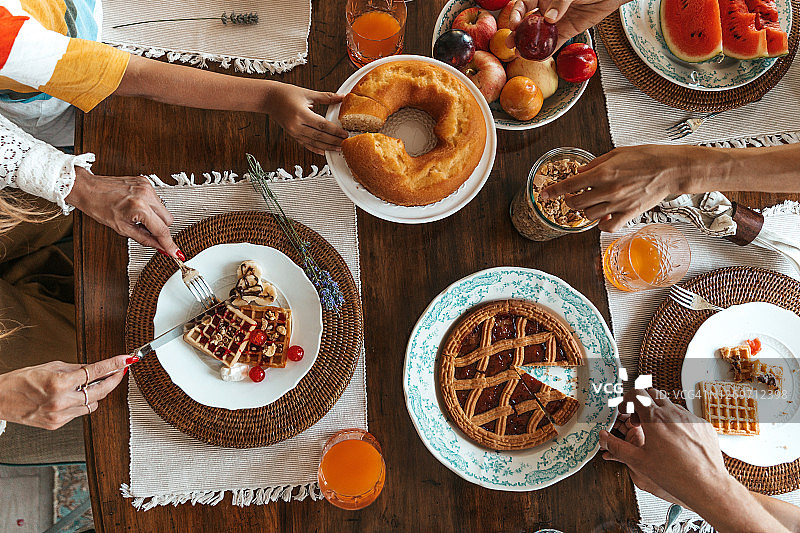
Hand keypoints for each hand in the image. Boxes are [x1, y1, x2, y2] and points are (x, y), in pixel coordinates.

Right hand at [0, 354, 132, 429]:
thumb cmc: (19, 381)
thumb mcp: (50, 367)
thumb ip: (76, 369)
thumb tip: (95, 368)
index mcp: (59, 383)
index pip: (95, 372)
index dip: (114, 365)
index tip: (126, 360)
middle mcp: (61, 402)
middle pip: (101, 391)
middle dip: (113, 380)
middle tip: (120, 371)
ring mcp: (60, 416)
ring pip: (93, 404)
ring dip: (97, 393)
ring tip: (93, 383)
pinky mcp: (57, 424)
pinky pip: (80, 412)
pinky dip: (82, 403)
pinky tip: (75, 396)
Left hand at [66, 167, 179, 255]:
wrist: (89, 189)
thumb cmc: (99, 207)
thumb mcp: (122, 229)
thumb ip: (145, 239)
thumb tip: (161, 247)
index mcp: (139, 207)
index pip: (161, 230)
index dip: (169, 244)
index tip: (176, 253)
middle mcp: (146, 194)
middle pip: (168, 220)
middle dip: (160, 228)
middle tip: (146, 230)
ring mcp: (147, 186)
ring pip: (164, 210)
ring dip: (156, 217)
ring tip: (138, 216)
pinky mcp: (146, 181)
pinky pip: (157, 200)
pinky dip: (151, 207)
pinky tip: (137, 207)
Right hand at [265, 83, 347, 154]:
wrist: (269, 99)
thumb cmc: (286, 94)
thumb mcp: (307, 93)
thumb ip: (326, 97)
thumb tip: (342, 97)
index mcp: (301, 114)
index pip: (322, 125)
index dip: (335, 131)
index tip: (345, 134)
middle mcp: (296, 125)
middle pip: (319, 136)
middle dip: (334, 141)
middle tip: (345, 144)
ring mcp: (294, 132)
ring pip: (313, 143)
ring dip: (327, 147)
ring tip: (338, 149)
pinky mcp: (292, 135)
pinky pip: (306, 144)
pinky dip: (316, 148)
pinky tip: (324, 151)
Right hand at [517, 0, 626, 47]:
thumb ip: (559, 2)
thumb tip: (549, 18)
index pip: (524, 4)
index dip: (516, 14)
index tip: (514, 24)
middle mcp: (547, 7)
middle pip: (528, 22)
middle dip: (518, 33)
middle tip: (511, 43)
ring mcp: (557, 20)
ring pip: (540, 34)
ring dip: (530, 45)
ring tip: (522, 54)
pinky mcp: (568, 30)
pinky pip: (555, 42)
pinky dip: (548, 50)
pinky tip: (539, 57)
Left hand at [540, 145, 692, 231]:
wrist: (671, 169)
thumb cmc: (647, 157)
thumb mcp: (616, 153)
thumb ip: (595, 164)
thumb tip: (579, 172)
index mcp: (603, 173)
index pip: (569, 185)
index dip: (553, 191)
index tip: (544, 194)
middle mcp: (608, 190)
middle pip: (575, 203)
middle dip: (569, 201)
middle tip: (573, 196)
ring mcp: (618, 204)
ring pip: (588, 215)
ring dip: (584, 210)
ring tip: (591, 202)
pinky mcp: (629, 214)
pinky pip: (607, 227)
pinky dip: (601, 224)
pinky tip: (603, 216)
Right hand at [599, 389, 729, 508]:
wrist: (706, 485)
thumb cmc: (675, 475)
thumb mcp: (638, 461)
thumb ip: (617, 446)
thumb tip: (604, 438)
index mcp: (655, 419)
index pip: (637, 394)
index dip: (627, 400)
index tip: (625, 410)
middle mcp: (673, 413)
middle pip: (653, 394)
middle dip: (642, 403)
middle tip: (638, 420)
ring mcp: (690, 418)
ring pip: (670, 405)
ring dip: (660, 413)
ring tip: (657, 433)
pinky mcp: (703, 425)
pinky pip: (687, 416)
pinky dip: (677, 423)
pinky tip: (676, 441)